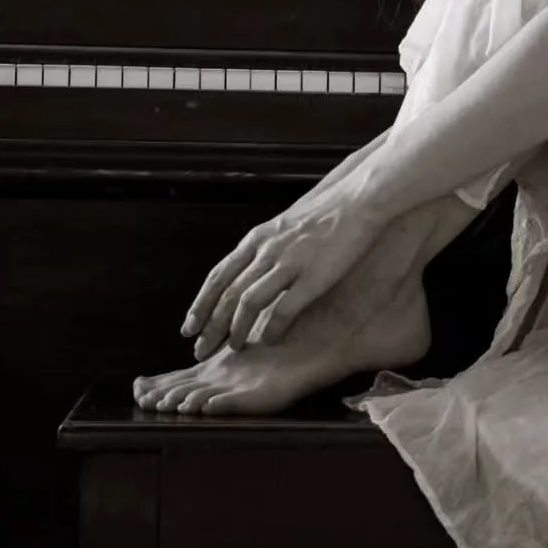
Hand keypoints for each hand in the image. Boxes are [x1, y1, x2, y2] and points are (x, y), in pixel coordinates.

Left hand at [181, 185, 382, 358]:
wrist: (357, 198)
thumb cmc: (326, 211)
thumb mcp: (285, 224)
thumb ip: (266, 247)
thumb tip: (250, 269)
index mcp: (257, 239)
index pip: (218, 276)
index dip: (201, 304)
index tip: (189, 327)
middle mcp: (265, 251)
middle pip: (227, 294)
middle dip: (211, 326)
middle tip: (200, 349)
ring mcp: (288, 263)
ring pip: (248, 303)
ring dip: (237, 329)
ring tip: (234, 349)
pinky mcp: (312, 275)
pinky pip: (284, 308)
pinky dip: (272, 328)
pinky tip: (268, 341)